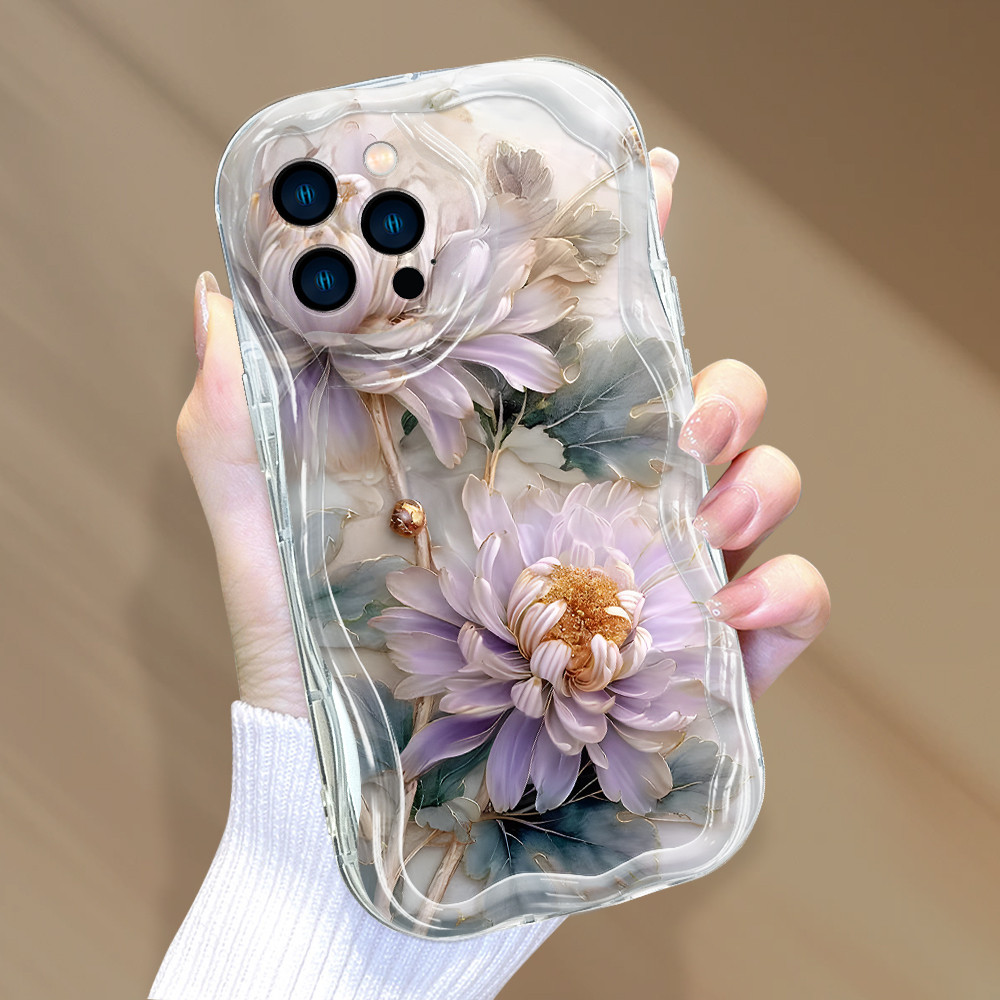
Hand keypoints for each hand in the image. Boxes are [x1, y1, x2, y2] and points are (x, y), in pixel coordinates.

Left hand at [177, 147, 828, 716]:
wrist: (350, 792)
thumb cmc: (310, 653)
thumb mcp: (268, 517)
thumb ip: (240, 409)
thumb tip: (222, 291)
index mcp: (520, 453)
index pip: (593, 342)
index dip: (635, 258)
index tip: (661, 184)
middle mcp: (595, 502)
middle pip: (707, 403)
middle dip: (722, 391)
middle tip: (682, 423)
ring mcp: (650, 577)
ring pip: (761, 485)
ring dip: (761, 480)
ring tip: (706, 510)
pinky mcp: (692, 663)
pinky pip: (785, 605)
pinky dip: (784, 594)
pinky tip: (729, 610)